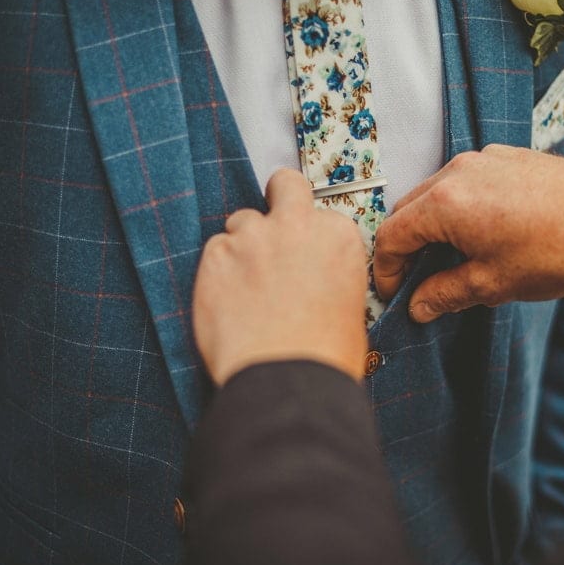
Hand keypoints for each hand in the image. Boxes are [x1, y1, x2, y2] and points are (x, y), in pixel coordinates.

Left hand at [193, 169, 368, 385]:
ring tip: (245, 287)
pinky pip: (213, 251)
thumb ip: (328, 275)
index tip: (301, 254)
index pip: (319, 215)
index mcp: (336, 236)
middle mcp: (296, 225)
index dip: (308, 236)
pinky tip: (227, 303)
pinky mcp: (215, 256)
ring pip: (240, 222)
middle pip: (284, 185)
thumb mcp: (350, 307)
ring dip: (242, 245)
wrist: (287, 379)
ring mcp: (252, 236)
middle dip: (279, 196)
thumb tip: (311, 280)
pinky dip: (217, 272)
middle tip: (272, 226)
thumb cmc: (324, 354)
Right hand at [374, 145, 563, 322]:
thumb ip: (444, 294)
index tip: (395, 295)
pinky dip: (458, 208)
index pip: (391, 235)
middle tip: (416, 282)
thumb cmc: (559, 253)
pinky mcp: (506, 156)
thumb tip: (417, 307)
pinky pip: (464, 181)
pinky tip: (479, 234)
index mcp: (446, 203)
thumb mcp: (493, 284)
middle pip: (408, 210)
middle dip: (405, 248)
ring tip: (449, 260)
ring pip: (435, 193)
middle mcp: (457, 171)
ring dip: (431, 226)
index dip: (386, 270)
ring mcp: (483, 158)